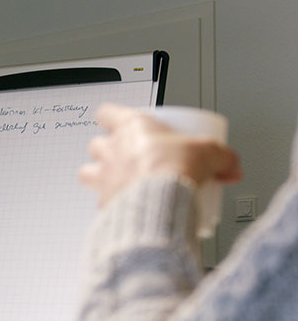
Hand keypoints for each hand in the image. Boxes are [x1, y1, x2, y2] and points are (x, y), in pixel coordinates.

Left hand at [79, 103, 241, 205]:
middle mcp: (112, 150)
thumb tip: (232, 167)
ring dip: (98, 175)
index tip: (118, 120)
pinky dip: (109, 204)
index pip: (107, 113)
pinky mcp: (104, 202)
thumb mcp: (209, 154)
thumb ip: (222, 159)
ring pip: (88, 172)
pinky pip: (100, 201)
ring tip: (115, 181)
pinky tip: (122, 208)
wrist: (161, 201)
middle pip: (96, 143)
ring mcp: (104, 176)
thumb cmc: (174, 169)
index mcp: (132, 128)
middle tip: (124, 156)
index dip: (111, 116)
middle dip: (107, 150)